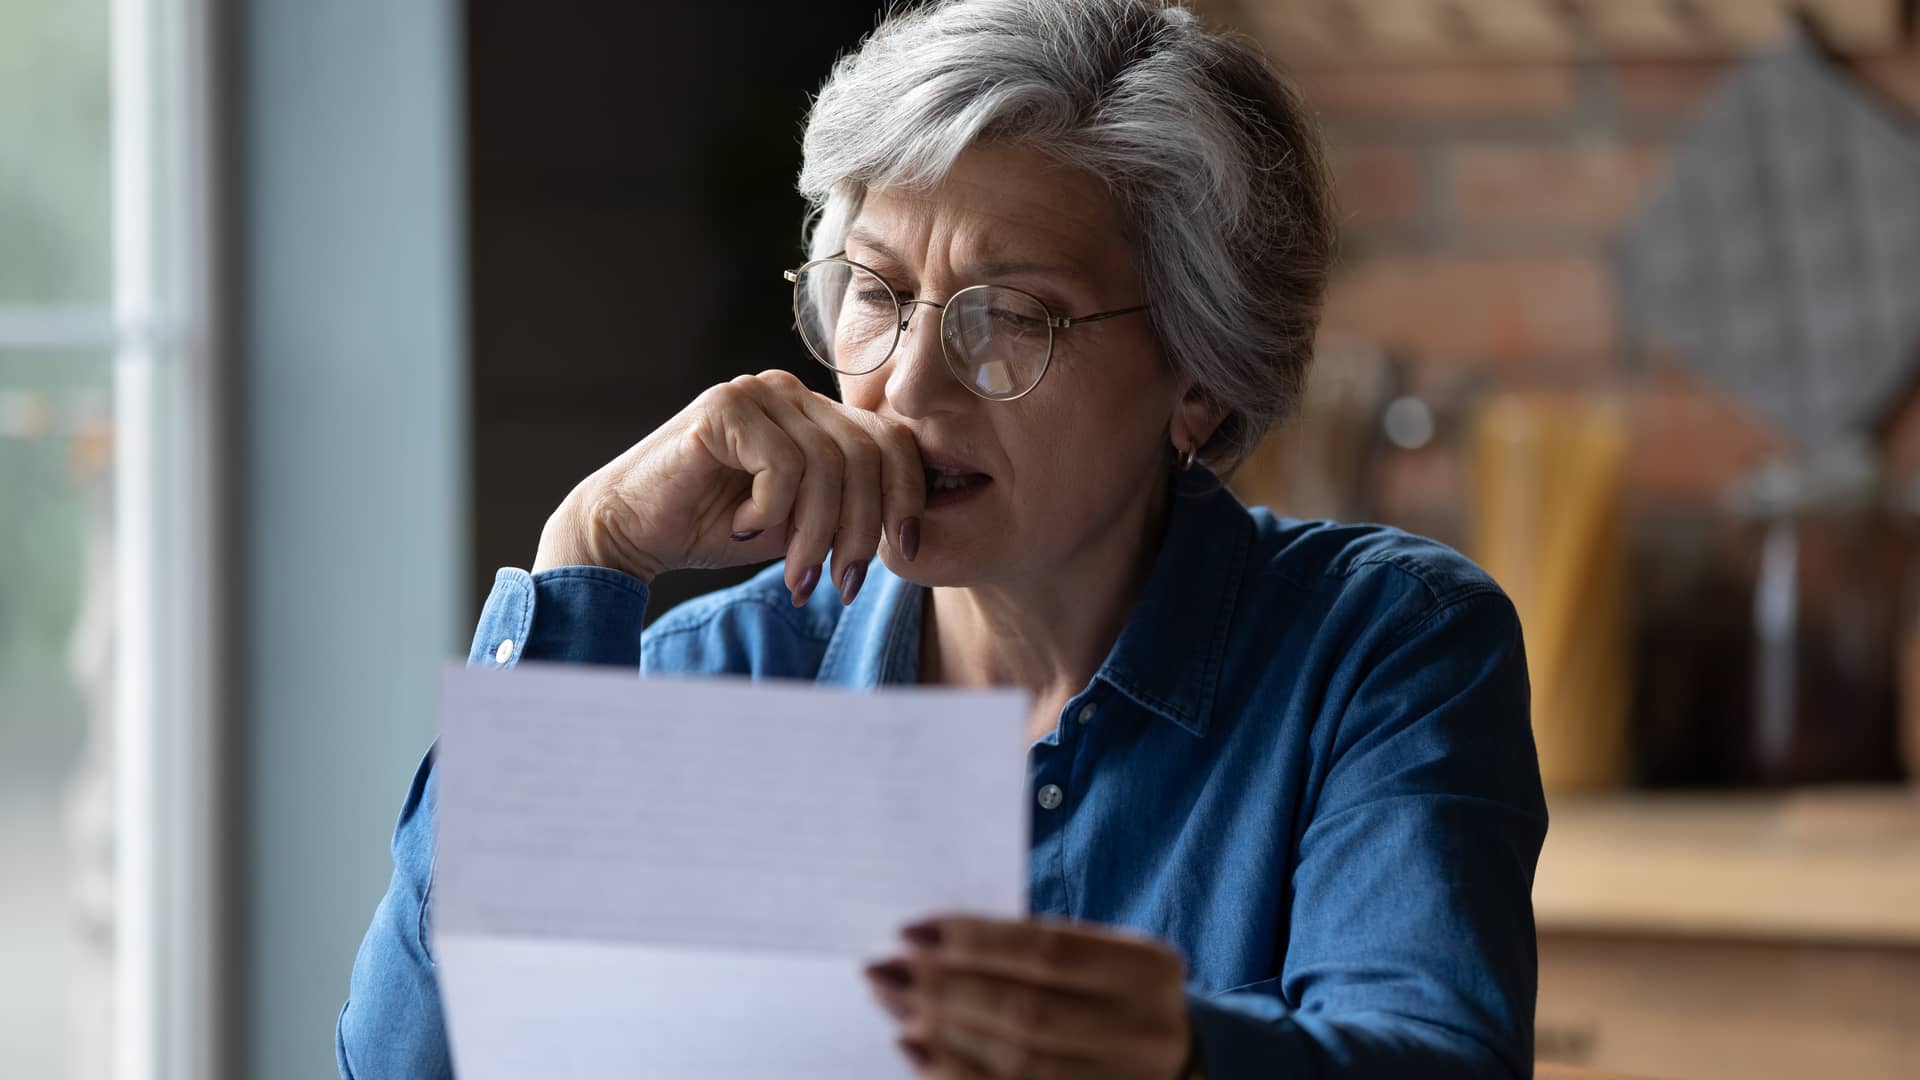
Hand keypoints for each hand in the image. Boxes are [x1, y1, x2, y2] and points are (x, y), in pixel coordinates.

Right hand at [533, 369, 924, 604]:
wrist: (629, 532)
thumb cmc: (714, 528)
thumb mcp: (802, 523)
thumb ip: (849, 511)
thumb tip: (914, 532)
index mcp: (816, 412)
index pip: (891, 440)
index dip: (907, 498)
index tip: (907, 553)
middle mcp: (790, 392)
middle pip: (867, 454)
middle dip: (861, 530)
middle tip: (839, 584)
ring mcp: (756, 393)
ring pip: (828, 465)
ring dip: (816, 534)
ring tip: (794, 573)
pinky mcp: (722, 408)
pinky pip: (782, 466)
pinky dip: (770, 511)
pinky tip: (742, 526)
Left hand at [864, 915, 1195, 1079]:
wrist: (1172, 1064)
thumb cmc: (1109, 994)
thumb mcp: (1095, 959)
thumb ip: (1030, 951)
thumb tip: (927, 946)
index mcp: (1146, 970)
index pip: (1048, 950)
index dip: (974, 941)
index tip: (909, 930)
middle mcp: (1143, 1032)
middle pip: (1026, 1011)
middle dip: (943, 989)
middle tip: (883, 971)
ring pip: (1016, 1063)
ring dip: (942, 1034)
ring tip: (892, 1007)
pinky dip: (956, 1074)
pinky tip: (916, 1051)